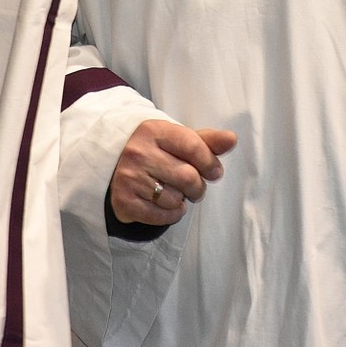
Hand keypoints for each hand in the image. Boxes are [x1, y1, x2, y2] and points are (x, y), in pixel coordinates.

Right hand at [108, 120, 237, 225]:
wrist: (114, 165)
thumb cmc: (155, 151)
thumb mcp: (177, 139)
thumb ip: (205, 140)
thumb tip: (231, 139)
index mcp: (154, 131)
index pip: (193, 147)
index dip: (210, 163)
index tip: (214, 172)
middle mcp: (138, 152)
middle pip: (188, 177)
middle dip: (198, 187)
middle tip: (194, 187)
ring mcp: (129, 177)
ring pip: (174, 198)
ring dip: (181, 200)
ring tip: (174, 192)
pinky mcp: (124, 200)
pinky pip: (160, 216)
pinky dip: (171, 214)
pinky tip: (168, 205)